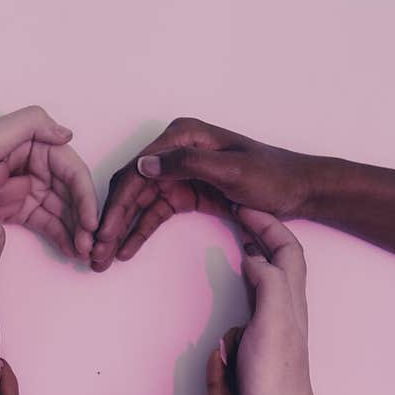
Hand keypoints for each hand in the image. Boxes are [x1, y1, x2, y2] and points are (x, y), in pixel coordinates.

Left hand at [0, 105, 98, 259]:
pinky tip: (67, 249)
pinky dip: (56, 234)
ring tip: (82, 254)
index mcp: (31, 143)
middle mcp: (29, 163)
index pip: (70, 170)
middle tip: (90, 246)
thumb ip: (32, 125)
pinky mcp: (7, 206)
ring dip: (73, 229)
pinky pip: (39, 221)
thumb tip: (67, 133)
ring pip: (57, 210)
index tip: (91, 223)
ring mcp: (18, 187)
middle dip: (83, 219)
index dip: (84, 196)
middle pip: (68, 193)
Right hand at [91, 117, 315, 269]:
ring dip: (120, 230)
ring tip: (103, 258)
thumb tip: (144, 164)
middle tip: (95, 251)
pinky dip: (139, 231)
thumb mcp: (232, 170)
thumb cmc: (272, 176)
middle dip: (111, 220)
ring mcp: (179, 172)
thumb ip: (188, 163)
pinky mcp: (186, 192)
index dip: (116, 204)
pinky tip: (125, 250)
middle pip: (131, 187)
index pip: (137, 171)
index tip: (102, 232)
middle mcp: (175, 150)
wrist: (300, 190)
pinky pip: (155, 213)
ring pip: (138, 203)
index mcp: (183, 136)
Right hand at [234, 208, 322, 394]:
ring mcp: (275, 326)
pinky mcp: (262, 344)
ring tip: (236, 239)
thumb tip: (254, 256)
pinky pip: (255, 300)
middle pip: (281, 257)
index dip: (269, 222)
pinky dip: (245, 282)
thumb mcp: (272, 323)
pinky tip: (232, 289)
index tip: (243, 205)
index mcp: (290, 299)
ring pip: (270, 277)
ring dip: (256, 253)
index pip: (287, 247)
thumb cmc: (276, 380)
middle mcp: (286, 308)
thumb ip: (267, 283)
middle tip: (238, 214)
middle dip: (263, 230)